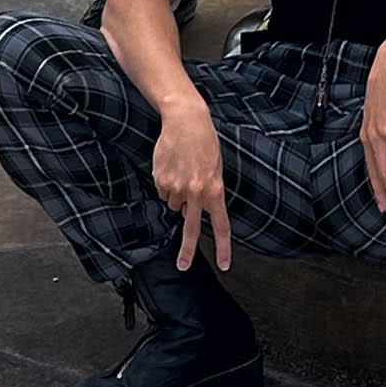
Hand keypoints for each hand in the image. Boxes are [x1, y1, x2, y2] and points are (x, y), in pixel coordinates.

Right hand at [153, 104, 231, 270]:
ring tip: (182, 171)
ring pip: (174, 204)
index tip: (224, 264)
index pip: (221, 225)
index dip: (223, 247)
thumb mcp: (215, 168)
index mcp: (214, 190)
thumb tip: (191, 211)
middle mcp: (196, 192)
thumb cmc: (204, 142)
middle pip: (190, 229)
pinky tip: (172, 167)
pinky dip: (166, 184)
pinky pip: (163, 191)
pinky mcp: (161, 180)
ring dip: (177, 195)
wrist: (185, 120)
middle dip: (187, 251)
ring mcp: (176, 188)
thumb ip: (208, 192)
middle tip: (183, 266)